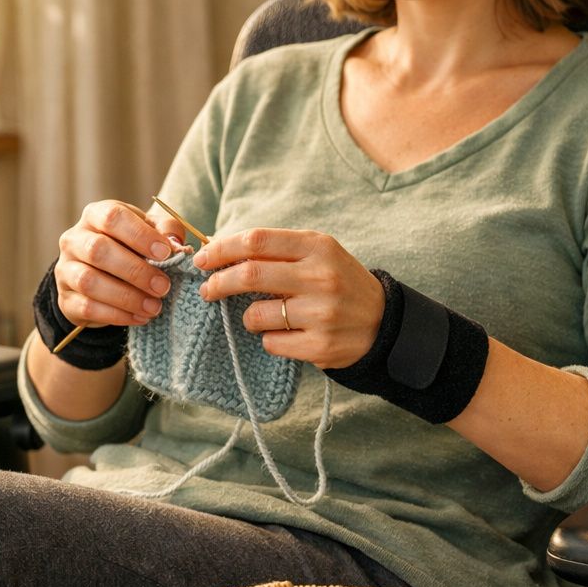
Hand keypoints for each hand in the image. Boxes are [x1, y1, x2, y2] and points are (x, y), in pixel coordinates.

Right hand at [55, 200, 189, 327]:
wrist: (101, 278)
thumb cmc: (130, 248)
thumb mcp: (150, 232)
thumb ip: (166, 231)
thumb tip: (176, 245)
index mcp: (95, 215)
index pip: (112, 217)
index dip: (139, 235)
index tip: (165, 253)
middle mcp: (74, 239)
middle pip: (98, 250)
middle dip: (135, 271)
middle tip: (163, 287)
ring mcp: (65, 269)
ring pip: (89, 281)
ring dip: (126, 297)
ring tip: (154, 307)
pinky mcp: (65, 298)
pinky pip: (87, 307)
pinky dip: (116, 315)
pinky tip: (139, 318)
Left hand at [193, 228, 384, 369]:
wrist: (383, 323)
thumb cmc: (338, 283)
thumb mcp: (317, 255)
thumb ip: (276, 250)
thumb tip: (219, 250)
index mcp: (318, 247)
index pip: (257, 241)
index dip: (222, 249)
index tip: (203, 259)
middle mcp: (320, 277)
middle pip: (249, 275)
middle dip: (218, 283)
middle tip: (207, 290)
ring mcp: (321, 313)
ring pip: (256, 315)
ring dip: (247, 317)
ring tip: (261, 317)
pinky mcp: (320, 346)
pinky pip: (270, 342)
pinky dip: (268, 339)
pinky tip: (286, 335)